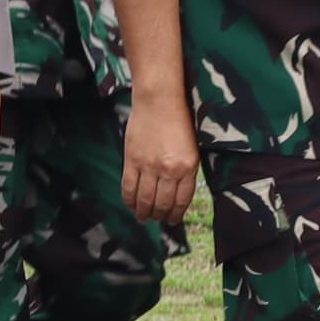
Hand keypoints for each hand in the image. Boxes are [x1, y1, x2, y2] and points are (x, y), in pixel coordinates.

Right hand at [121, 89, 199, 225]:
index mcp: (188, 167)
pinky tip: (131, 205)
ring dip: (143, 212)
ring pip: (144, 198)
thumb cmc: (178, 120)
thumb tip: (176, 193)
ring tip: (143, 217)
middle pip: (162, 203)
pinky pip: (129, 186)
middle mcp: (169, 169)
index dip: (176, 214)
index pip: (181, 200)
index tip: (172, 220)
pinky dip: (129, 199)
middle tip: (156, 220)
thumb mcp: (190, 149)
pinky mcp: (132, 159)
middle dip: (159, 216)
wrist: (159, 100)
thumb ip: (184, 172)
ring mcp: (149, 165)